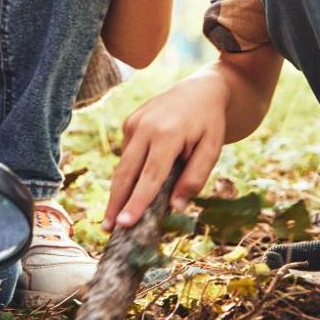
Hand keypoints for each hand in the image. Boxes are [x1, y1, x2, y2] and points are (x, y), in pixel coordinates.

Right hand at [104, 77, 228, 230]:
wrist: (201, 90)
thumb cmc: (209, 123)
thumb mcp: (212, 149)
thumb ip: (195, 178)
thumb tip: (175, 207)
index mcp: (167, 133)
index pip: (150, 176)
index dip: (137, 203)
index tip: (125, 224)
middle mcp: (145, 126)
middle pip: (126, 173)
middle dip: (116, 203)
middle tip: (107, 229)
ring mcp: (133, 122)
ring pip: (122, 165)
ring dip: (117, 192)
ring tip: (111, 219)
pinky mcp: (129, 122)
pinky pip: (127, 154)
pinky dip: (128, 174)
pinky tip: (131, 190)